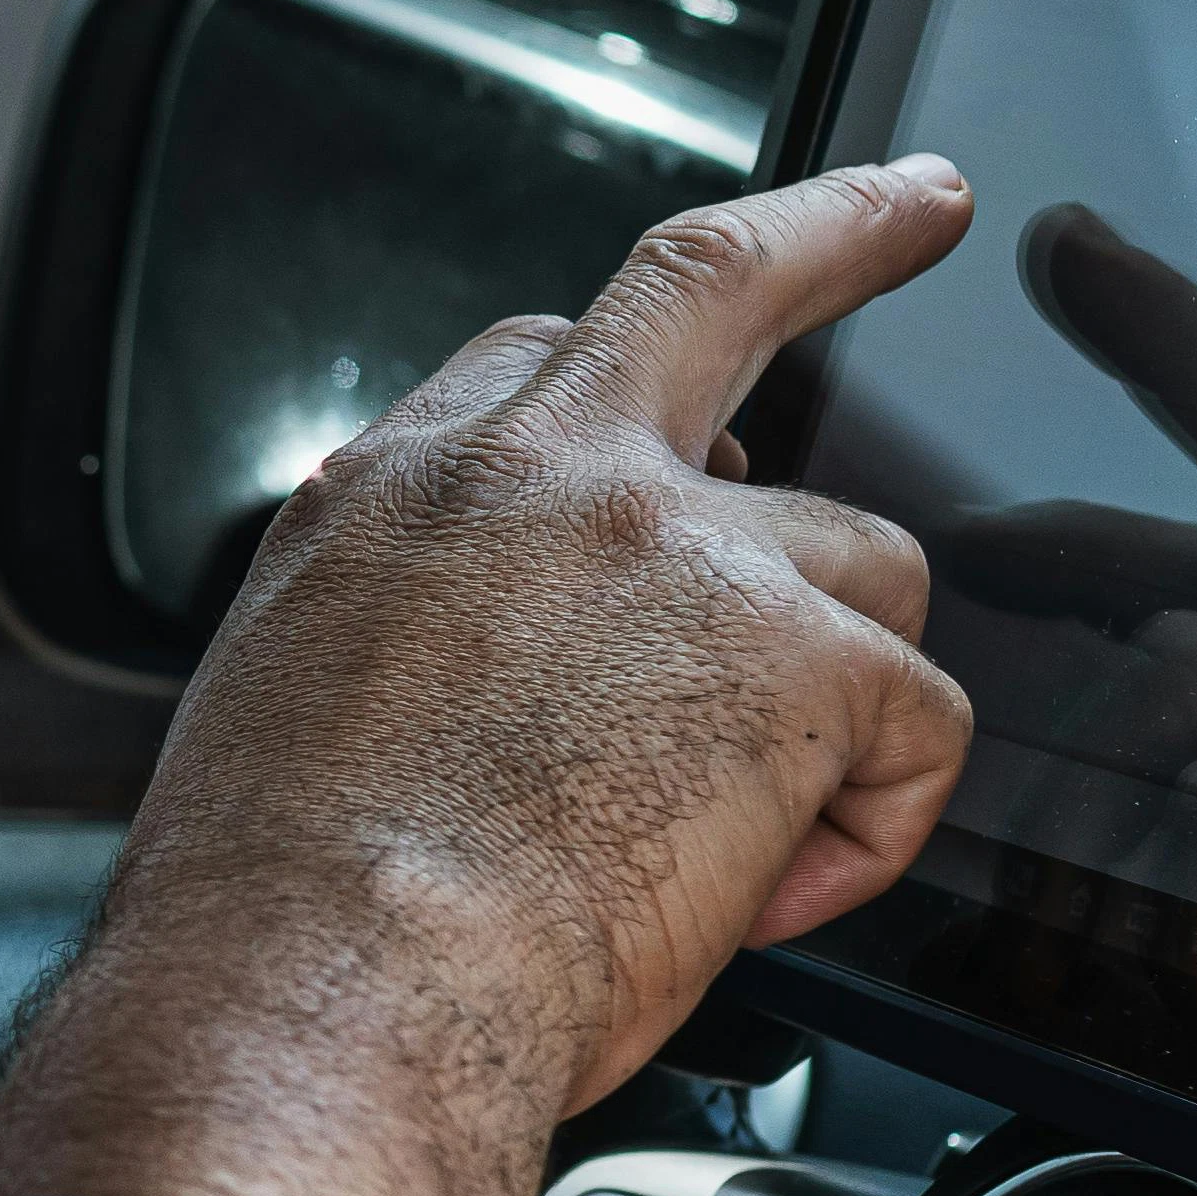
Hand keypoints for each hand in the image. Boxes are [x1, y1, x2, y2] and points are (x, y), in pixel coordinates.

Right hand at [0, 160, 982, 1195]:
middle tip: (914, 203)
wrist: (318, 992)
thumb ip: (405, 661)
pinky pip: (918, 725)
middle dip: (833, 227)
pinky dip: (873, 828)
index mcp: (392, 501)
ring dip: (842, 693)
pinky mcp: (794, 653)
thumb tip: (480, 727)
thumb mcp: (286, 728)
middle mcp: (533, 480)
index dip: (622, 392)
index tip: (683, 403)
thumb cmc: (278, 925)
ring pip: (861, 561)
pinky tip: (773, 897)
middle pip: (708, 285)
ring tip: (751, 834)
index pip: (534, 369)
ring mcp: (676, 546)